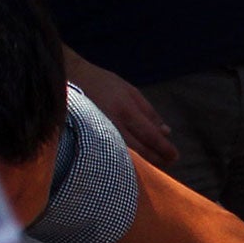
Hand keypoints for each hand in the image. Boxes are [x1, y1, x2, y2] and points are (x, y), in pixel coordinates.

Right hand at [63, 50, 177, 166]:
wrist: (68, 77)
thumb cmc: (103, 83)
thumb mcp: (130, 91)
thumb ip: (149, 113)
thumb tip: (167, 133)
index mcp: (125, 110)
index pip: (150, 135)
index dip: (164, 149)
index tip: (175, 156)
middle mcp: (112, 124)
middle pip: (140, 150)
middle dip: (158, 160)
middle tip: (169, 163)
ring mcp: (99, 133)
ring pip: (127, 156)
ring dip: (144, 164)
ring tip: (155, 165)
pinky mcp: (89, 138)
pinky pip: (111, 155)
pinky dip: (126, 161)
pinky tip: (134, 164)